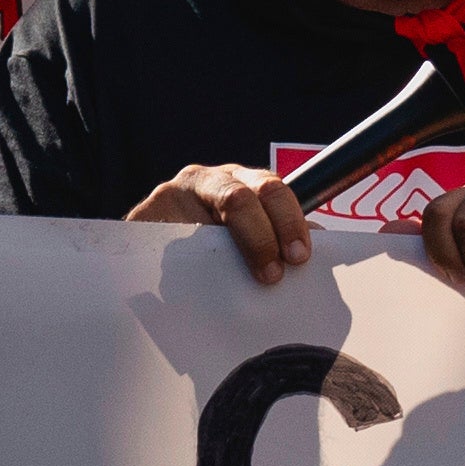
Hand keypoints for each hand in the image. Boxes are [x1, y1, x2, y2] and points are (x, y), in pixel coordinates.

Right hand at [126, 161, 320, 286]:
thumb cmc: (218, 240)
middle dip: (262, 236)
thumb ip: (281, 235)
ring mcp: (173, 195)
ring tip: (233, 283)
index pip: (271, 189)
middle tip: (273, 274)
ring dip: (223, 255)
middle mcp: (208, 180)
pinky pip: (166, 241)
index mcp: (243, 181)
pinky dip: (182, 265)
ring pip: (200, 222)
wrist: (158, 245)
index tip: (300, 256)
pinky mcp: (142, 216)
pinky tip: (193, 285)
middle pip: (239, 198)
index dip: (288, 221)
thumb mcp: (252, 231)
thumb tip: (321, 253)